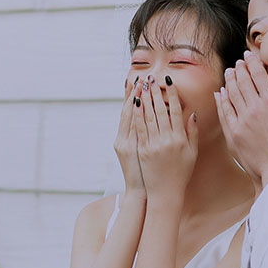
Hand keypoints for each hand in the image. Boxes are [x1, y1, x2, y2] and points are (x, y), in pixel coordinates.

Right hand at [114, 76, 144, 192]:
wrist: (141, 191)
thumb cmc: (143, 172)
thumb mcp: (138, 152)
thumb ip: (141, 135)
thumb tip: (144, 117)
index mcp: (125, 138)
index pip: (129, 112)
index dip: (131, 95)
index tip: (135, 80)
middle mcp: (123, 139)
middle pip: (128, 112)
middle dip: (134, 94)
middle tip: (139, 76)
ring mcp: (127, 144)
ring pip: (130, 117)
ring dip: (136, 100)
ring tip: (141, 85)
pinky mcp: (132, 149)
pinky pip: (136, 129)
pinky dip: (137, 116)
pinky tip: (140, 104)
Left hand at [133, 76, 197, 200]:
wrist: (166, 192)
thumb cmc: (181, 173)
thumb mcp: (192, 153)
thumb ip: (192, 132)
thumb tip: (192, 113)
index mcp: (181, 139)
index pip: (176, 110)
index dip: (172, 94)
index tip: (169, 81)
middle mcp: (168, 140)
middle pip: (161, 110)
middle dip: (156, 92)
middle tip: (152, 78)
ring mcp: (154, 144)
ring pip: (148, 116)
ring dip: (145, 98)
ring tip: (142, 85)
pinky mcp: (143, 150)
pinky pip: (139, 128)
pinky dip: (137, 114)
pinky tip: (135, 103)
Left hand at [214, 51, 267, 187]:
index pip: (258, 74)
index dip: (252, 63)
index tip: (248, 56)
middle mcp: (254, 108)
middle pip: (242, 82)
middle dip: (239, 69)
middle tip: (237, 63)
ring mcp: (241, 121)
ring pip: (231, 94)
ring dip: (229, 81)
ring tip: (228, 73)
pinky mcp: (233, 134)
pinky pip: (224, 112)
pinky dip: (221, 100)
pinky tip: (220, 94)